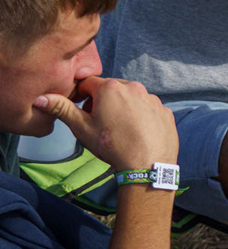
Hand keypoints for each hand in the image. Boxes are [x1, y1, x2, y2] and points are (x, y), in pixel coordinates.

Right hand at [35, 77, 178, 171]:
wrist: (147, 165)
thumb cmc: (112, 146)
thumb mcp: (82, 128)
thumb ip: (62, 109)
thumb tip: (41, 98)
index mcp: (111, 87)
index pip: (88, 84)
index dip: (82, 97)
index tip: (83, 113)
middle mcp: (134, 87)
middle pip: (111, 89)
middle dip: (102, 102)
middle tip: (101, 124)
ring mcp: (153, 99)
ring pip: (131, 98)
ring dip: (123, 108)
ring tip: (120, 130)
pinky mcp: (165, 111)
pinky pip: (148, 109)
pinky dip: (141, 116)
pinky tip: (137, 133)